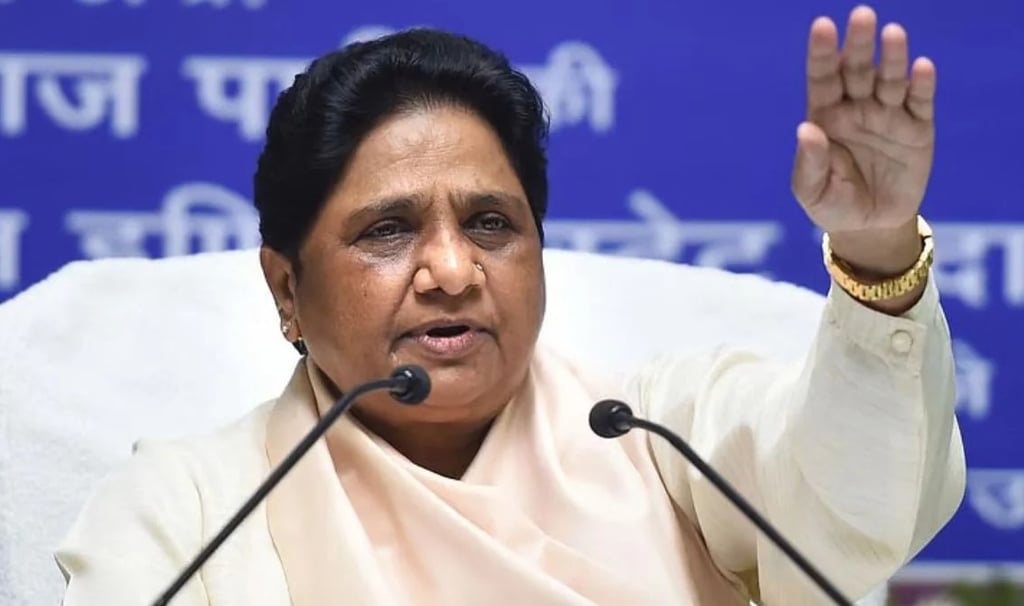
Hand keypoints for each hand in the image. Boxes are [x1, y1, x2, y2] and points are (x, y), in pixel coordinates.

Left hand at [792, 5, 933, 273]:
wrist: (870, 227)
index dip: (821, 52)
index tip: (821, 27)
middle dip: (858, 44)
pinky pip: (920, 102)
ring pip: (890, 80)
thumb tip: (807, 130)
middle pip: (856, 70)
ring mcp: (888, 115)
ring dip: (892, 57)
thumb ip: (809, 162)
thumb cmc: (832, 205)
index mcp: (826, 116)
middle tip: (861, 16)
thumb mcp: (812, 192)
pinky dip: (922, 85)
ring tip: (893, 34)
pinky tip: (921, 67)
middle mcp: (857, 108)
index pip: (822, 78)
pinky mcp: (917, 129)